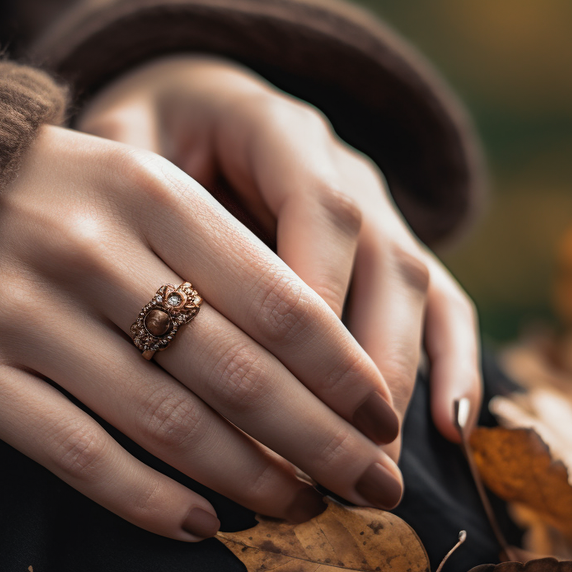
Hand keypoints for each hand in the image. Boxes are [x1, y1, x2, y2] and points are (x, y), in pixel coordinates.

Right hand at [0, 125, 405, 540]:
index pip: (275, 299)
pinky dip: (148, 500)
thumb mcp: (142, 186)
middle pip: (236, 373)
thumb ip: (226, 256)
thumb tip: (331, 367)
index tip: (384, 418)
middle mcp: (87, 248)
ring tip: (300, 505)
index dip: (342, 370)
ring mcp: (21, 312)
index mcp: (147, 190)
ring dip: (248, 480)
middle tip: (373, 486)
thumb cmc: (58, 194)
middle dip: (322, 442)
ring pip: (167, 423)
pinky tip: (201, 525)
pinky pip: (79, 456)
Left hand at [79, 55, 482, 453]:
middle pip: (382, 256)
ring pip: (414, 286)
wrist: (197, 105)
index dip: (316, 294)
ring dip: (398, 379)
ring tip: (374, 466)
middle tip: (337, 456)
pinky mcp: (389, 246)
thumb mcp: (120, 134)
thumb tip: (119, 262)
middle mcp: (342, 162)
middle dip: (364, 365)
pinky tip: (450, 430)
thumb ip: (124, 182)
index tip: (287, 381)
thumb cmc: (147, 131)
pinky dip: (453, 361)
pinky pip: (442, 298)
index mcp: (277, 125)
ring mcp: (376, 204)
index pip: (319, 206)